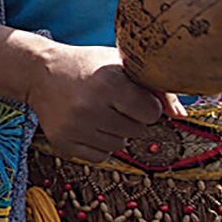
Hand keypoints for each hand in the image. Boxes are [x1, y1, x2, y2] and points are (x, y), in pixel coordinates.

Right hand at [25, 43, 179, 162]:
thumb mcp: (120, 65)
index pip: (151, 113)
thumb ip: (154, 88)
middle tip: (113, 103)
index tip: (132, 96)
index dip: (146, 105)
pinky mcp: (62, 142)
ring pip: (119, 146)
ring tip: (99, 112)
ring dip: (116, 133)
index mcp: (107, 82)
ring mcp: (74, 127)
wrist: (39, 72)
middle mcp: (89, 107)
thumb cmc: (87, 66)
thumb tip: (181, 116)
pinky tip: (88, 125)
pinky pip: (100, 157)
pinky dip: (100, 144)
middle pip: (136, 131)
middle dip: (131, 119)